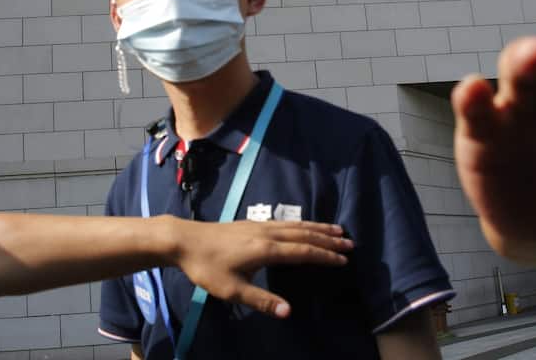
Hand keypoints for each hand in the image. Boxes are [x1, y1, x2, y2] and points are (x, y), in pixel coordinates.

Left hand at [170, 219, 351, 317]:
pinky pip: (287, 222)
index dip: (324, 256)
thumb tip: (288, 312)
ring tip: (337, 230)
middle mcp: (268, 233)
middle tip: (349, 244)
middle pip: (305, 235)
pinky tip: (306, 226)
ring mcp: (261, 225)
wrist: (185, 240)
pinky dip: (303, 224)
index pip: (303, 252)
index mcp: (266, 249)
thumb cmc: (207, 267)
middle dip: (328, 240)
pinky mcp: (254, 223)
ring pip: (297, 225)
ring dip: (319, 228)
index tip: (343, 259)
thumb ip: (261, 301)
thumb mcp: (231, 290)